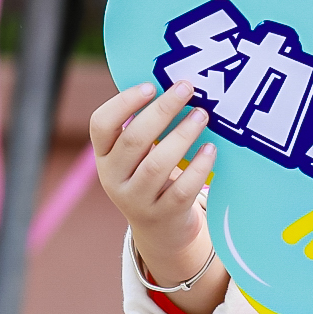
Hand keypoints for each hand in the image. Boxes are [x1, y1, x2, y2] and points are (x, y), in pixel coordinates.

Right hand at [93, 80, 214, 283]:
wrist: (160, 231)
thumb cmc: (152, 176)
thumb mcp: (138, 155)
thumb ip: (145, 126)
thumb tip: (172, 81)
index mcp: (104, 157)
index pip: (101, 125)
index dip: (123, 103)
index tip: (151, 85)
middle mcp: (114, 179)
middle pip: (133, 140)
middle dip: (162, 111)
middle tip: (187, 88)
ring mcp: (136, 200)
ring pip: (156, 165)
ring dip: (182, 135)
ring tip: (202, 114)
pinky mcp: (163, 215)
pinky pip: (181, 189)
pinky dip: (198, 167)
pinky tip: (211, 148)